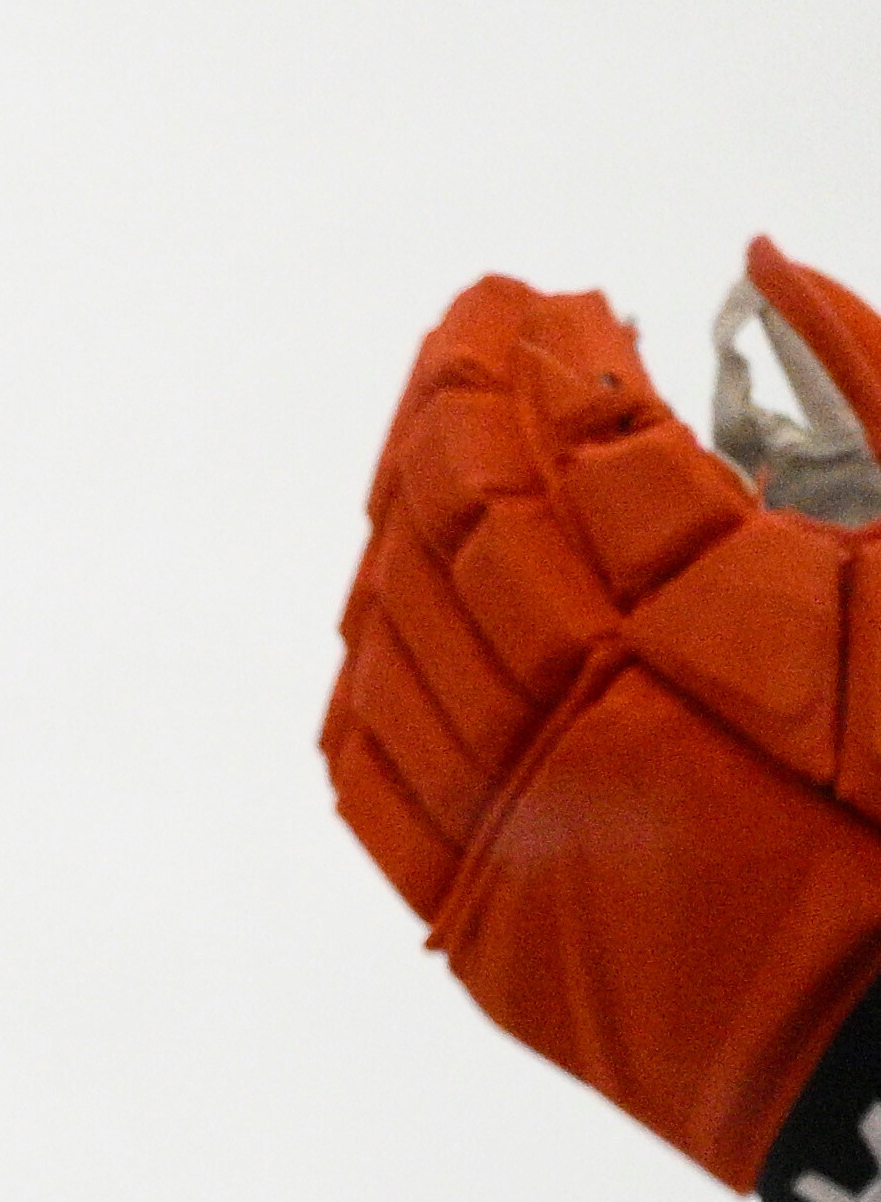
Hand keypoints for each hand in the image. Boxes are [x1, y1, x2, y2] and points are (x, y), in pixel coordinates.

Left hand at [329, 242, 880, 1201]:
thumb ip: (880, 390)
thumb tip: (765, 262)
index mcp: (734, 635)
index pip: (585, 451)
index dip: (556, 360)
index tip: (556, 306)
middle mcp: (595, 730)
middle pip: (463, 524)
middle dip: (459, 406)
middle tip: (480, 332)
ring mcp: (524, 840)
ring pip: (397, 633)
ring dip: (407, 517)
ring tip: (447, 441)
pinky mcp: (491, 938)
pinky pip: (371, 770)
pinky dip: (374, 663)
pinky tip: (403, 595)